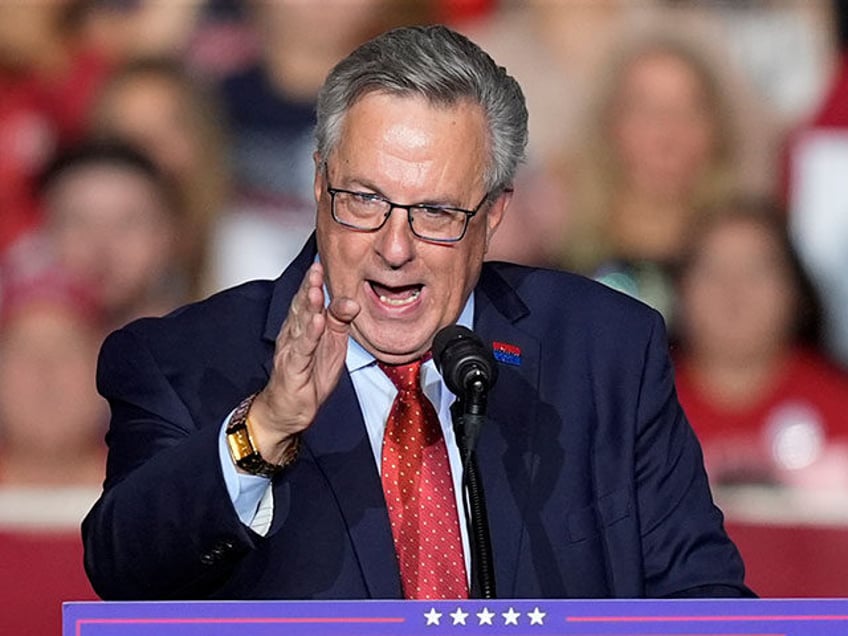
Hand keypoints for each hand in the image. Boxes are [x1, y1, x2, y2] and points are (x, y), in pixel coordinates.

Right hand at [248, 262, 359, 461]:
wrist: (288, 411)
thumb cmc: (308, 377)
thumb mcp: (331, 347)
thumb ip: (339, 323)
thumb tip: (353, 302)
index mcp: (302, 328)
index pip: (307, 301)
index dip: (313, 282)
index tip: (321, 263)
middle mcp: (293, 336)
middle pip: (301, 308)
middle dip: (308, 287)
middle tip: (316, 268)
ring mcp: (291, 352)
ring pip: (299, 326)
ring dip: (307, 307)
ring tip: (315, 290)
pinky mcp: (293, 370)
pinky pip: (301, 350)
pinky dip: (309, 336)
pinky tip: (316, 323)